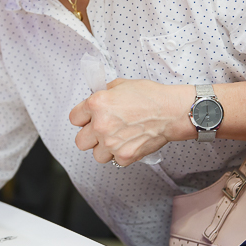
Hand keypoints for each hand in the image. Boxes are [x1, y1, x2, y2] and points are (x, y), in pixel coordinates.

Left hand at [69, 79, 192, 166]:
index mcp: (97, 104)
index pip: (74, 118)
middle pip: (80, 141)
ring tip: (117, 139)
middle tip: (102, 131)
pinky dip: (121, 154)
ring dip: (104, 148)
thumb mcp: (121, 85)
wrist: (171, 111)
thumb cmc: (150, 97)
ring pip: (96, 154)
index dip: (83, 117)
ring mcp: (112, 143)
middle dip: (89, 136)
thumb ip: (103, 94)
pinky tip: (130, 143)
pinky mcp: (124, 156)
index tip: (89, 118)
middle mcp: (101, 125)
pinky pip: (114, 160)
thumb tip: (95, 102)